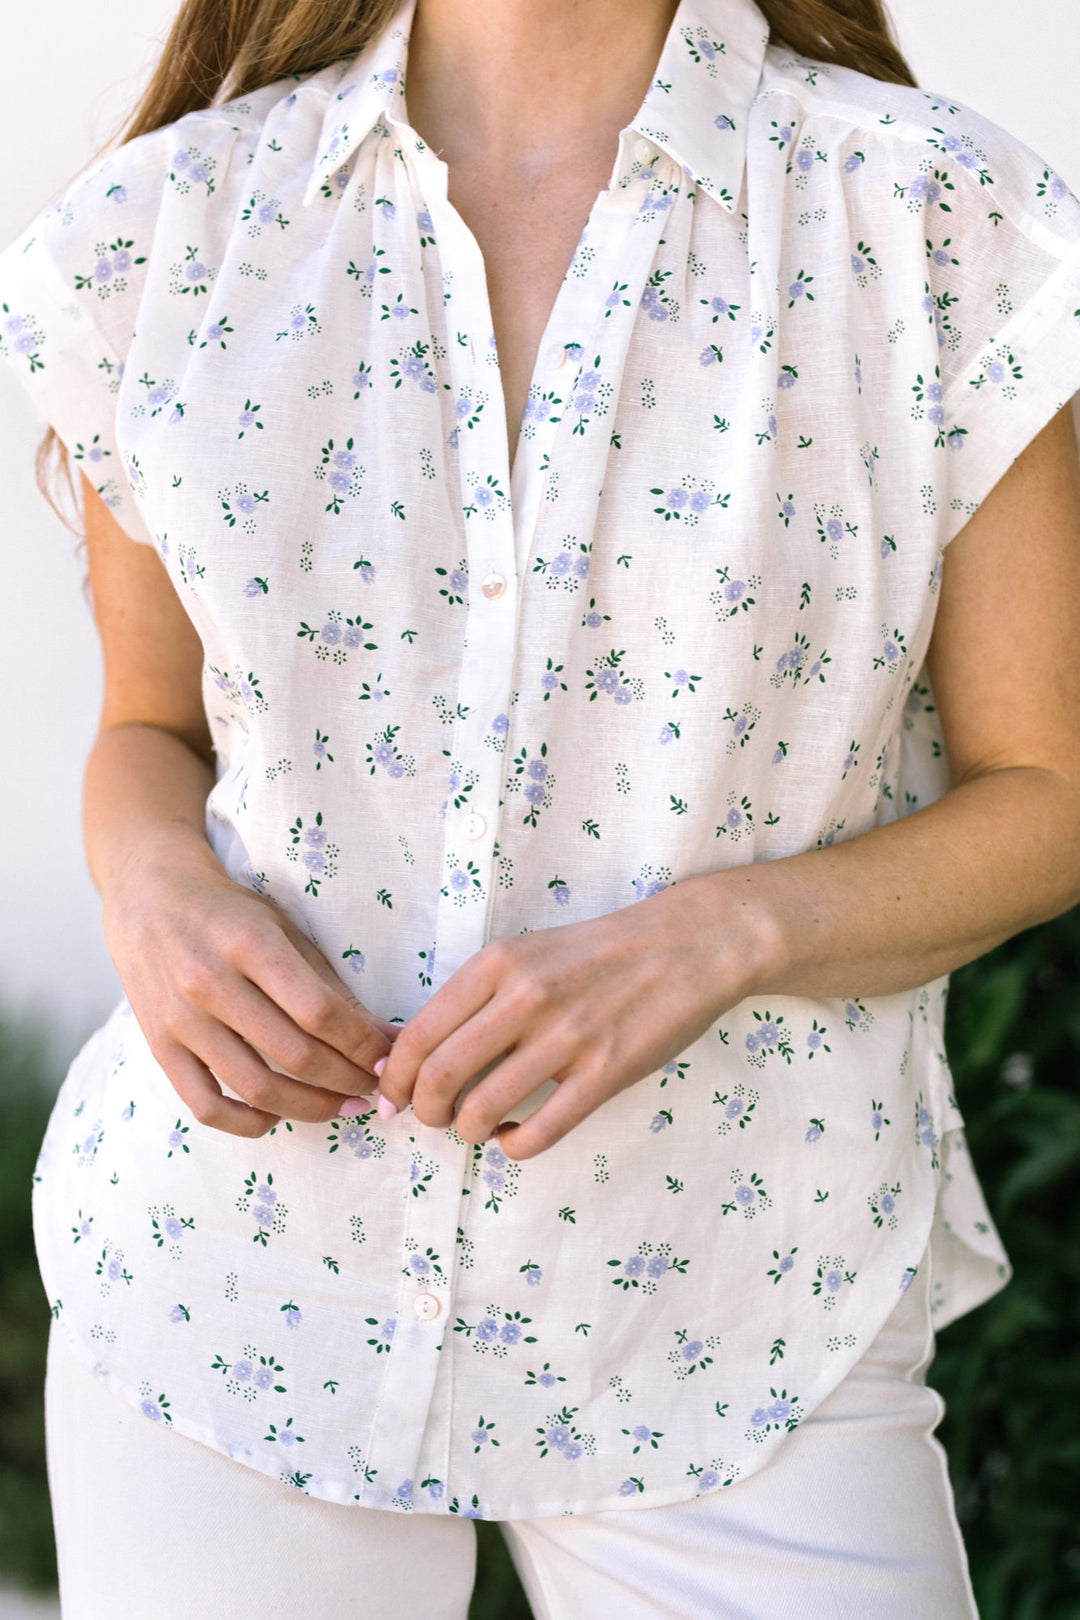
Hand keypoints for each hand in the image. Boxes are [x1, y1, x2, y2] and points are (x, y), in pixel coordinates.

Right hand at [104, 838, 395, 1136]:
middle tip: (374, 1086)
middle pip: (295, 1054)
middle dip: (348, 1079)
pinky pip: (206, 1105)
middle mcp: (211, 983)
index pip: (320, 1012)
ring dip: (311, 1107)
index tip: (389, 1059)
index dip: (363, 1045)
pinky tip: (278, 1116)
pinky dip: (247, 1122)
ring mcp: (181, 1020)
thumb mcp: (284, 932)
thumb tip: (386, 1039)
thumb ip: (330, 987)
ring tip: (343, 1106)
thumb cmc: (230, 915)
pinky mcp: (160, 1047)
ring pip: (256, 1087)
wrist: (149, 898)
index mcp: (251, 944)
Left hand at [375, 875, 779, 1157]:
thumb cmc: (598, 954)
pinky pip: (540, 1132)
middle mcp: (525, 998)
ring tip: (477, 1129)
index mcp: (496, 964)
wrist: (685, 946)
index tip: (394, 1100)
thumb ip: (476, 997)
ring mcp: (567, 1037)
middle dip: (424, 1112)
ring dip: (467, 1132)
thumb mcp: (526, 954)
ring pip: (482, 1109)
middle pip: (439, 1077)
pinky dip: (513, 1148)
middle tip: (434, 1120)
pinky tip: (514, 1139)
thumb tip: (415, 1054)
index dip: (394, 1080)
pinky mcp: (606, 1073)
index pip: (417, 1035)